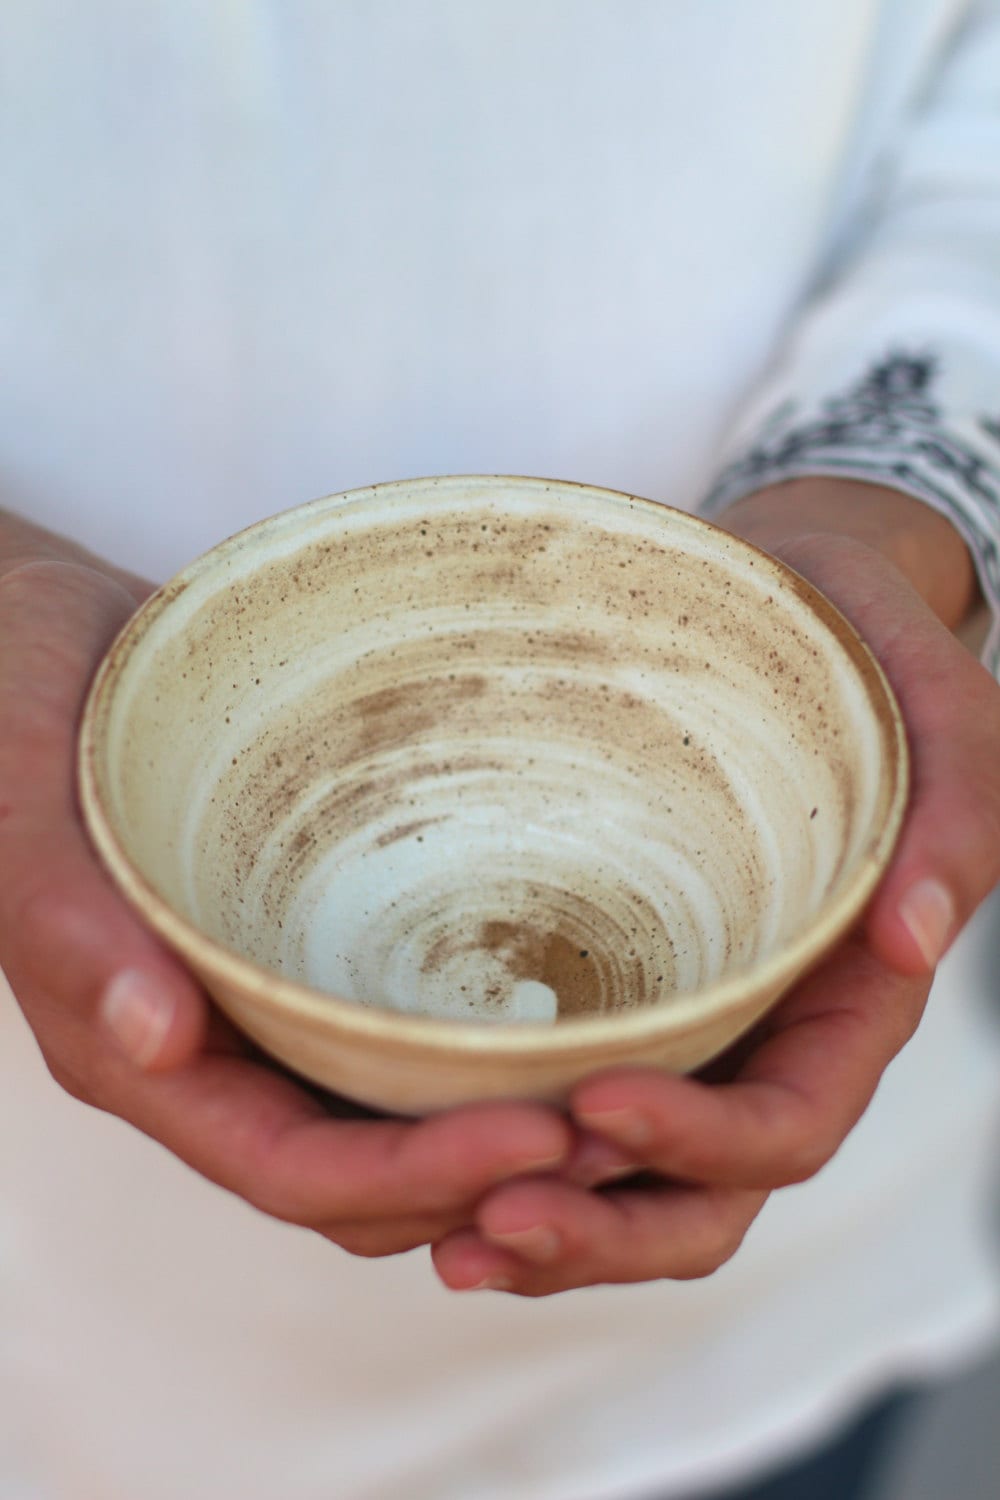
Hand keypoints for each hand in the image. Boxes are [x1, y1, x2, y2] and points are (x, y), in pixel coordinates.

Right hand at [0, 518, 570, 1257]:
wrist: (35, 639)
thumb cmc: (12, 710)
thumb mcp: (22, 807)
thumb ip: (72, 930)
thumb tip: (158, 1043)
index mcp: (134, 1052)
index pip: (291, 1169)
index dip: (416, 1177)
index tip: (543, 1136)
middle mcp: (206, 1050)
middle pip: (357, 1178)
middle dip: (481, 1179)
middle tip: (614, 1134)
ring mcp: (257, 1004)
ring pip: (385, 1122)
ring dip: (493, 1136)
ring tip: (617, 1100)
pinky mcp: (299, 949)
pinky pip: (393, 1035)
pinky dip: (474, 1057)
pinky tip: (559, 1015)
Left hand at [432, 480, 999, 1294]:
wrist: (796, 620)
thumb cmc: (869, 668)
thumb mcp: (944, 722)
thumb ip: (954, 824)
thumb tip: (913, 939)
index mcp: (850, 1004)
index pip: (790, 1121)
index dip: (704, 1143)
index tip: (596, 1104)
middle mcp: (766, 1041)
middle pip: (703, 1195)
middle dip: (604, 1230)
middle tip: (491, 1226)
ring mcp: (691, 1034)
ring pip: (631, 1184)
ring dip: (547, 1229)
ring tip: (446, 1242)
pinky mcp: (619, 1002)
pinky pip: (572, 1114)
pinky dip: (512, 1162)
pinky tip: (429, 1168)